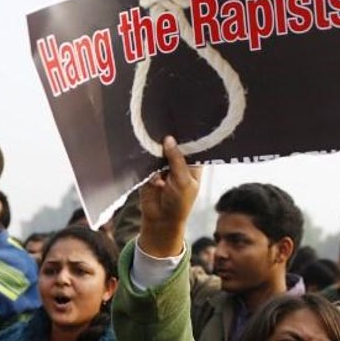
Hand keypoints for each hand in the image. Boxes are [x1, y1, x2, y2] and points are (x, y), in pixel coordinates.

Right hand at [138, 136, 201, 257]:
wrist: (160, 220)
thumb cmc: (179, 203)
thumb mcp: (183, 181)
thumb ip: (176, 160)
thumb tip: (168, 139)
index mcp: (193, 164)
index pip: (191, 145)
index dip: (186, 136)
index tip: (179, 120)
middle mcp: (178, 163)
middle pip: (173, 146)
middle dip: (167, 141)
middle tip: (162, 128)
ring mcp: (163, 167)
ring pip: (158, 153)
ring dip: (155, 153)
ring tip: (155, 151)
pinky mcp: (149, 172)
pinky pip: (146, 162)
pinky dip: (147, 165)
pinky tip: (152, 174)